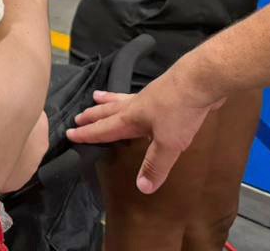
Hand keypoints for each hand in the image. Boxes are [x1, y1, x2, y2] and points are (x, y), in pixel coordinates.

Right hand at [66, 63, 223, 193]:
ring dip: (107, 101)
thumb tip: (141, 188)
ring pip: (121, 99)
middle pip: (108, 111)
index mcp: (131, 118)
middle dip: (92, 116)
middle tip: (77, 117)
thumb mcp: (169, 144)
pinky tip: (137, 98)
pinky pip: (137, 96)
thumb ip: (155, 165)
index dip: (87, 134)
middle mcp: (135, 105)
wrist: (199, 80)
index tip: (70, 134)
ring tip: (96, 97)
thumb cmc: (180, 111)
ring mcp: (149, 96)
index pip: (104, 129)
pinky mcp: (163, 91)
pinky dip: (128, 97)